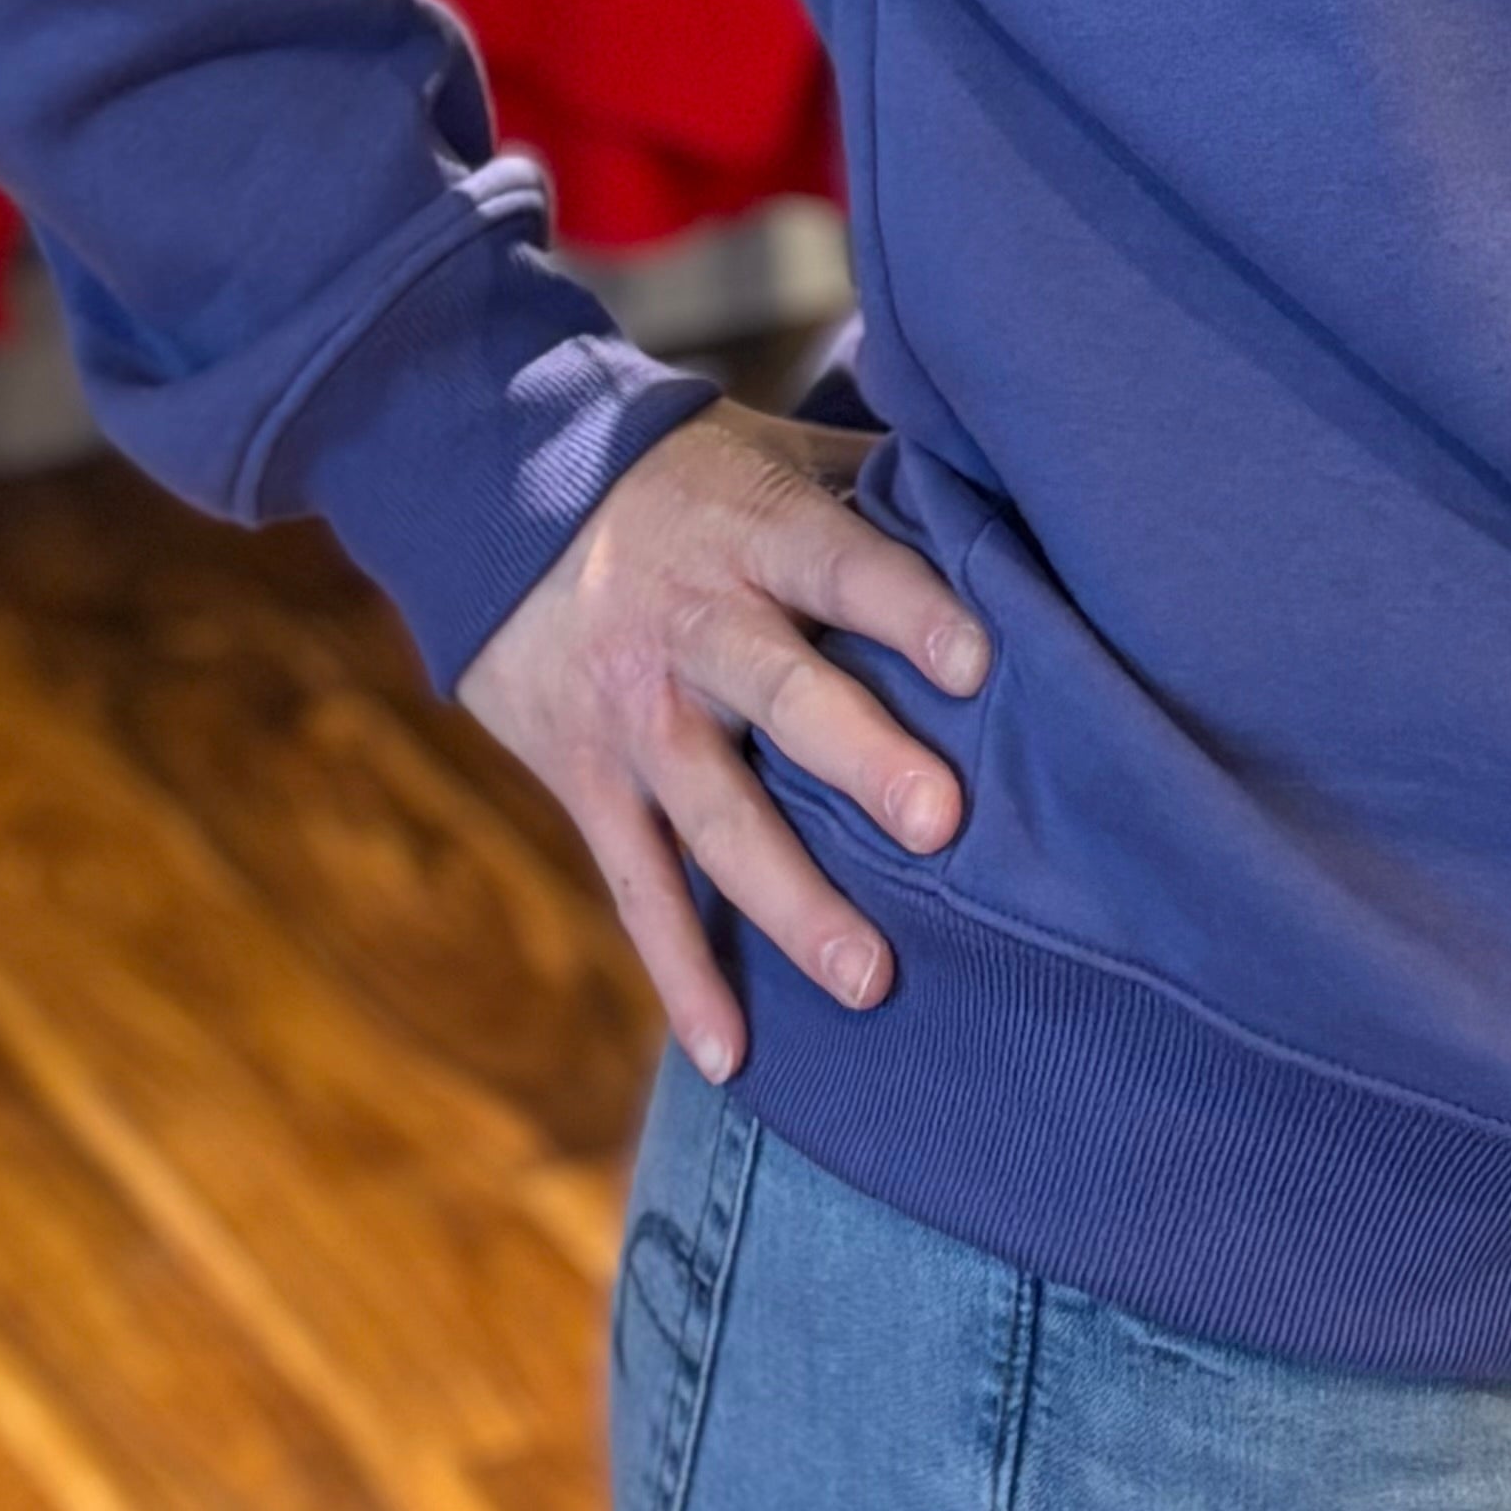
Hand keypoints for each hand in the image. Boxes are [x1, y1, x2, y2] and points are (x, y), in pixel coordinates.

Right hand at [458, 407, 986, 1084]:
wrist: (492, 487)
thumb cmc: (683, 478)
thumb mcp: (775, 455)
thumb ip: (881, 493)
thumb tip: (1019, 511)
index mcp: (755, 535)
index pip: (840, 567)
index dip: (906, 608)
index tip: (978, 662)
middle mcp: (694, 626)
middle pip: (779, 694)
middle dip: (856, 758)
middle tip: (938, 820)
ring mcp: (635, 713)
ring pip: (714, 813)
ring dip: (788, 900)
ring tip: (869, 979)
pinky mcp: (587, 780)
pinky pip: (637, 887)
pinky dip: (680, 973)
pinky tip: (731, 1055)